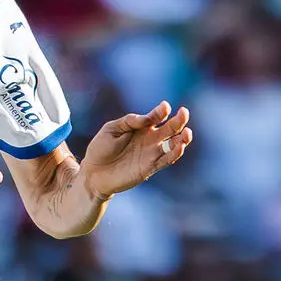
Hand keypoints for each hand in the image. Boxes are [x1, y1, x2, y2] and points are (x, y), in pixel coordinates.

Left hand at [76, 102, 192, 199]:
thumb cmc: (101, 148)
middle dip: (179, 120)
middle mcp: (149, 139)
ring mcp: (151, 153)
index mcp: (140, 127)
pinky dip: (175, 153)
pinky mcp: (150, 167)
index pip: (155, 117)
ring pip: (173, 144)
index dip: (161, 112)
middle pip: (169, 128)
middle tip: (184, 112)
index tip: (165, 107)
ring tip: (187, 132)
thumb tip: (146, 119)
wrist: (93, 173)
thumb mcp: (111, 129)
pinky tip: (180, 146)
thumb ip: (129, 121)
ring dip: (182, 138)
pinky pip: (166, 160)